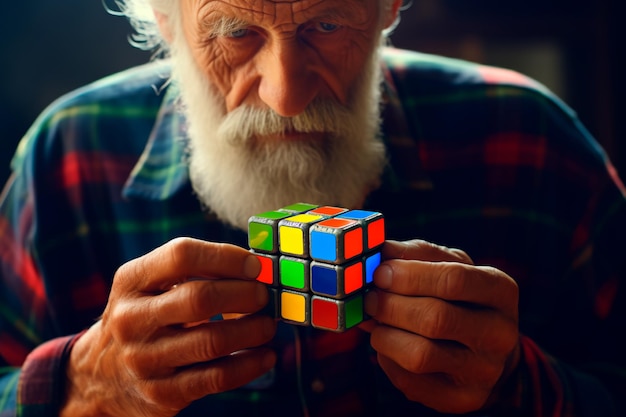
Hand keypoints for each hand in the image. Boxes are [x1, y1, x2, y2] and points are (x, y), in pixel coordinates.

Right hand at [61, 237, 276, 416]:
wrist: (98, 375)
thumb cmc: (143, 316)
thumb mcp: (148, 285)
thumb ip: (193, 270)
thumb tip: (256, 268)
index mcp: (131, 280)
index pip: (182, 255)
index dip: (226, 257)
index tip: (256, 266)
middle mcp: (132, 318)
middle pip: (200, 299)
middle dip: (243, 295)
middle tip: (264, 297)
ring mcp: (145, 359)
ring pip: (212, 341)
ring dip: (252, 331)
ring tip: (268, 325)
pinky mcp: (162, 393)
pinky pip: (216, 378)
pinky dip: (249, 365)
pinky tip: (265, 355)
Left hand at [362, 239, 519, 413]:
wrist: (482, 347)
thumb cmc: (457, 296)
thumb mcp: (445, 264)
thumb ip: (414, 254)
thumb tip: (378, 252)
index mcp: (500, 290)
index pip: (453, 279)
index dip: (409, 276)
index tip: (380, 273)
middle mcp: (501, 333)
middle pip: (435, 318)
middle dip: (391, 306)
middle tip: (369, 299)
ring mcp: (485, 371)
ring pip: (420, 355)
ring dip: (385, 335)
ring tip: (377, 322)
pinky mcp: (464, 399)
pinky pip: (411, 381)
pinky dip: (389, 360)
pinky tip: (390, 345)